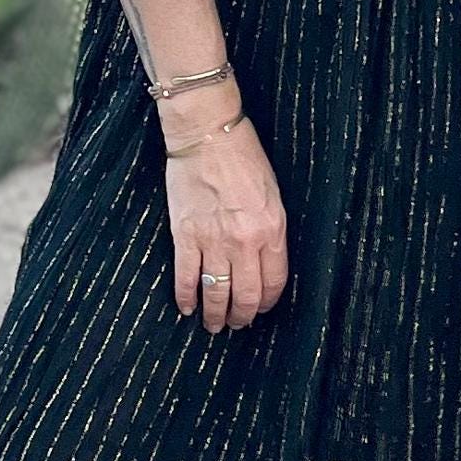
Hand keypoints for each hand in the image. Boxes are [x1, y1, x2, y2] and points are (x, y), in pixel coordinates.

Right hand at [162, 92, 288, 329]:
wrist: (207, 135)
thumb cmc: (243, 157)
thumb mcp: (272, 194)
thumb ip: (270, 230)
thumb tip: (263, 262)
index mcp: (271, 229)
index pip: (274, 282)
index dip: (268, 303)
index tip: (261, 309)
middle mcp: (245, 241)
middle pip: (246, 295)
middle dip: (242, 316)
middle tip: (238, 325)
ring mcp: (213, 240)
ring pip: (216, 293)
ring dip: (215, 315)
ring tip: (214, 325)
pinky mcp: (185, 235)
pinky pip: (186, 277)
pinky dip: (186, 298)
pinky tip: (187, 308)